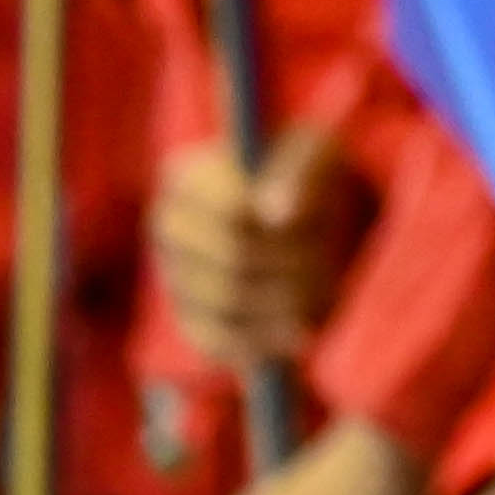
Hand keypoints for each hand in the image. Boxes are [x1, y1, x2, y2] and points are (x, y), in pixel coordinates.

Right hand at [148, 128, 355, 369]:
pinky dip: (266, 339)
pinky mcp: (192, 319)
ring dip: (290, 298)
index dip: (281, 225)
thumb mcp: (316, 153)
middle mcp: (168, 227)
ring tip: (323, 282)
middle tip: (327, 254)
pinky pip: (221, 341)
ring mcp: (174, 276)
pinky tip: (301, 331)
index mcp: (188, 177)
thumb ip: (301, 172)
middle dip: (293, 261)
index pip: (231, 213)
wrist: (303, 212)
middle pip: (233, 260)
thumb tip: (280, 214)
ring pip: (230, 304)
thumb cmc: (308, 174)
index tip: (317, 219)